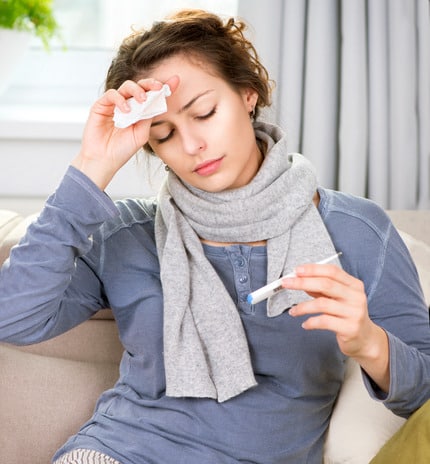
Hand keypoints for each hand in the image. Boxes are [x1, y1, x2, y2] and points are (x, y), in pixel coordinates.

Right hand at [71, 75, 179, 189]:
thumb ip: (148, 117)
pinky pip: (112, 94)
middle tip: (158, 87)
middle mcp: (128, 105)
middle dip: (150, 84)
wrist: (104, 160)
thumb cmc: (122, 150)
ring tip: (142, 100)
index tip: (175, 81)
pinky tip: (126, 110)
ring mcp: (114, 104)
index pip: (152, 96)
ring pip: (126, 87)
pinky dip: (120, 99)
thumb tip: (157, 100)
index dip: (162, 87)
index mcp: (139, 112)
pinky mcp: (101, 105)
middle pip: (140, 86)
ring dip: (137, 90)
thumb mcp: (142, 133)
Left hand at [286, 263, 389, 390]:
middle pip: (326, 284)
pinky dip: (311, 322)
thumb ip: (321, 289)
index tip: (296, 270)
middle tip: (286, 284)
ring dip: (303, 306)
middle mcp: (356, 297)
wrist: (365, 339)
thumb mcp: (337, 298)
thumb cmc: (347, 315)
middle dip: (302, 282)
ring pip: (322, 304)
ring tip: (293, 311)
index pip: (332, 271)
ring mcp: (354, 313)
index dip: (313, 269)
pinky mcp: (350, 328)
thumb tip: (300, 279)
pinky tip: (305, 324)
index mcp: (354, 285)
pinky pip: (324, 321)